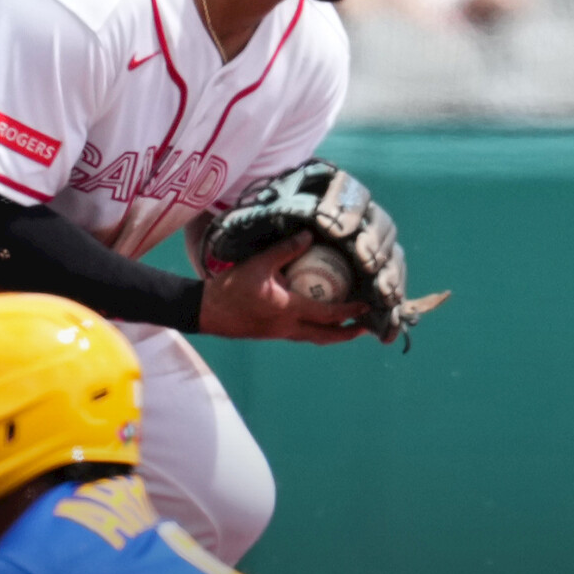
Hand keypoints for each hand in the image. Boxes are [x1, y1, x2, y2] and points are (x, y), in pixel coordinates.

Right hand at [197, 232, 367, 343]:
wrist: (207, 312)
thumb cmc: (231, 288)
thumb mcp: (258, 264)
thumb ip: (285, 250)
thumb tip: (308, 235)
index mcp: (290, 310)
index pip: (329, 314)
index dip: (350, 311)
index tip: (367, 306)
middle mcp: (289, 327)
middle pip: (326, 336)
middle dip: (347, 334)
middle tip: (365, 327)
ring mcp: (279, 333)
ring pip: (314, 338)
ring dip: (332, 334)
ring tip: (346, 326)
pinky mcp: (271, 333)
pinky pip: (301, 335)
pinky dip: (315, 330)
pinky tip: (314, 319)